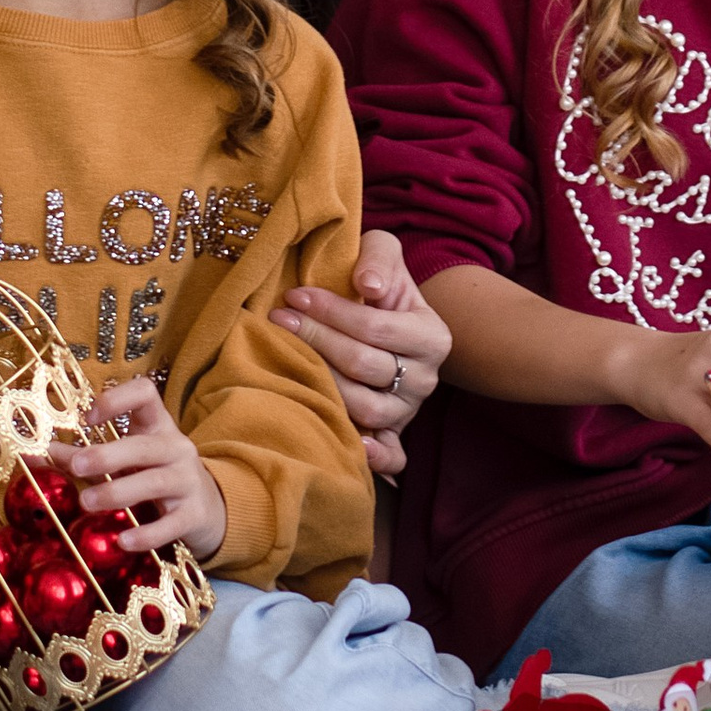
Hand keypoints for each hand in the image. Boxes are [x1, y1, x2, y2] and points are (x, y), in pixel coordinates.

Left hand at [71, 376, 228, 561]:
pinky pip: (171, 524)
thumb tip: (33, 456)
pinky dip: (146, 534)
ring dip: (118, 492)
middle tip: (75, 465)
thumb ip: (82, 458)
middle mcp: (176, 448)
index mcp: (157, 426)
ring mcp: (188, 481)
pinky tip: (122, 541)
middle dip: (108, 455)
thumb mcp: (124, 462)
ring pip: (154, 482)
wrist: (209, 509)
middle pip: (144, 445)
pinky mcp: (194, 514)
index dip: (117, 399)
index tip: (88, 418)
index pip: (145, 394)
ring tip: (86, 503)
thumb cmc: (154, 477)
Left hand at [273, 227, 451, 479]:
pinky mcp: (394, 435)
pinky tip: (348, 444)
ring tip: (288, 360)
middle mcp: (426, 378)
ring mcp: (409, 411)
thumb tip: (367, 284)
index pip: (375, 327)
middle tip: (279, 321)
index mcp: (431, 336)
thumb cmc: (380, 286)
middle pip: (364, 366)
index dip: (332, 312)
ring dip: (322, 384)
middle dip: (316, 340)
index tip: (293, 297)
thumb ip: (379, 256)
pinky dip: (373, 456)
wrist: (387, 320)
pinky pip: (391, 455)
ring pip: (365, 407)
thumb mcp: (385, 255)